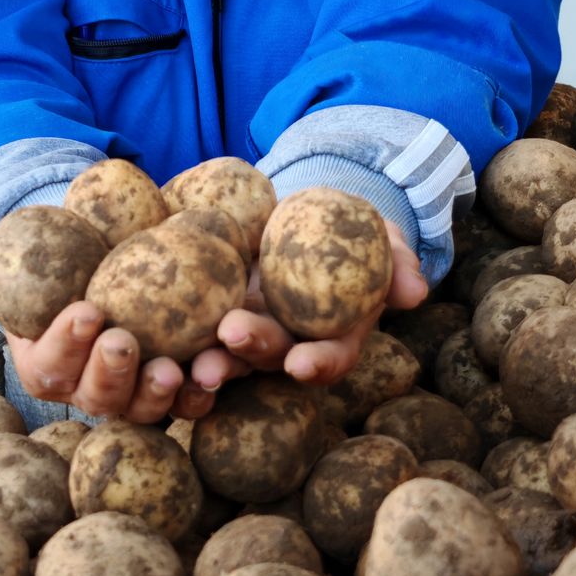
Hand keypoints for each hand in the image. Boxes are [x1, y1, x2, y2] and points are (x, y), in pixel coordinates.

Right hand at [0, 229, 195, 422]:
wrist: (115, 273)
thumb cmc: (62, 268)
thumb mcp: (23, 257)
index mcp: (48, 367)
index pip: (50, 365)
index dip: (65, 343)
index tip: (85, 310)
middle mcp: (91, 393)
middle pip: (99, 398)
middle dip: (110, 374)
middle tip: (124, 341)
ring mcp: (137, 398)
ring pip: (147, 410)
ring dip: (161, 394)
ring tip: (176, 370)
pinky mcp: (179, 393)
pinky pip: (192, 402)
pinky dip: (205, 392)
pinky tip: (218, 369)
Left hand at [189, 221, 427, 392]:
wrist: (305, 210)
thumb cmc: (351, 228)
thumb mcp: (379, 234)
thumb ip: (398, 259)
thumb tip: (416, 290)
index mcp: (334, 332)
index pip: (330, 358)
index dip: (318, 364)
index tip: (302, 363)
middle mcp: (292, 341)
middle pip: (272, 358)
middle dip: (251, 353)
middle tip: (230, 336)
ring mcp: (252, 329)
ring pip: (231, 355)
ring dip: (212, 360)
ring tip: (192, 357)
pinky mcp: (217, 310)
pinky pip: (199, 328)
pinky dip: (180, 339)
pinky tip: (160, 336)